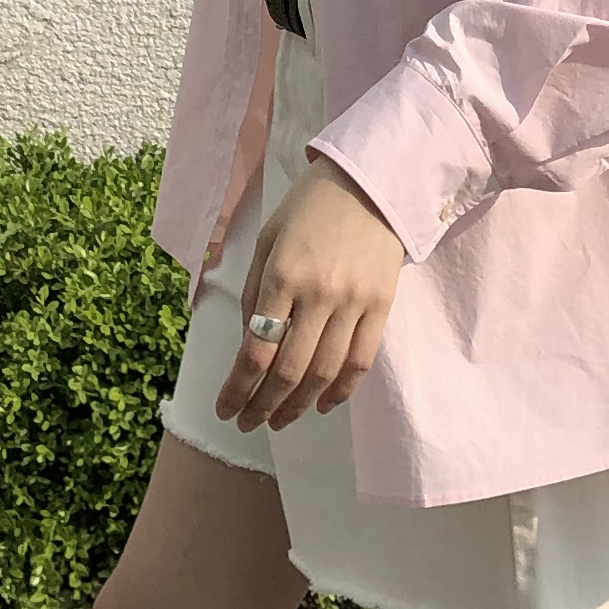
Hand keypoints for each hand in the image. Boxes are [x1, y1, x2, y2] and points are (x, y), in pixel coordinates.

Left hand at [216, 160, 406, 433]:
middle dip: (264, 405)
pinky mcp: (382, 306)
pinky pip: (361, 360)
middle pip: (289, 370)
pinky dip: (342, 389)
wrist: (370, 184)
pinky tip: (324, 404)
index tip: (226, 410)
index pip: (256, 349)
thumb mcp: (267, 240)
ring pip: (325, 372)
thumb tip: (251, 344)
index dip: (238, 388)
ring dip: (300, 405)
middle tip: (249, 423)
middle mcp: (319, 294)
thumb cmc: (309, 209)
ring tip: (281, 420)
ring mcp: (355, 303)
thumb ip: (255, 292)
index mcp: (282, 275)